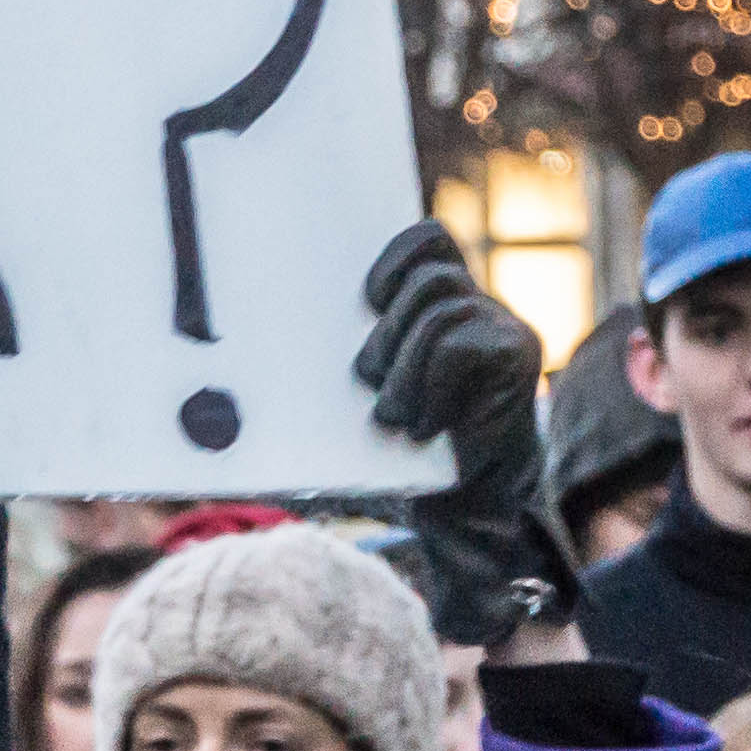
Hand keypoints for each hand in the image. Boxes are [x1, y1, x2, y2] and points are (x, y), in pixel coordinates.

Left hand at [359, 223, 573, 650]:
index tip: (368, 300)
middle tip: (371, 384)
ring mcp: (501, 324)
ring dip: (404, 367)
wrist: (466, 510)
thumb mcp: (358, 404)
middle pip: (429, 275)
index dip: (395, 256)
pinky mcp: (518, 352)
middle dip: (387, 331)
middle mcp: (476, 305)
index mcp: (439, 305)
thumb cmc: (406, 458)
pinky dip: (431, 387)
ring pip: (439, 308)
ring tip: (395, 417)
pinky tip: (427, 427)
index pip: (426, 240)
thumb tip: (231, 380)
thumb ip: (330, 372)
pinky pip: (459, 344)